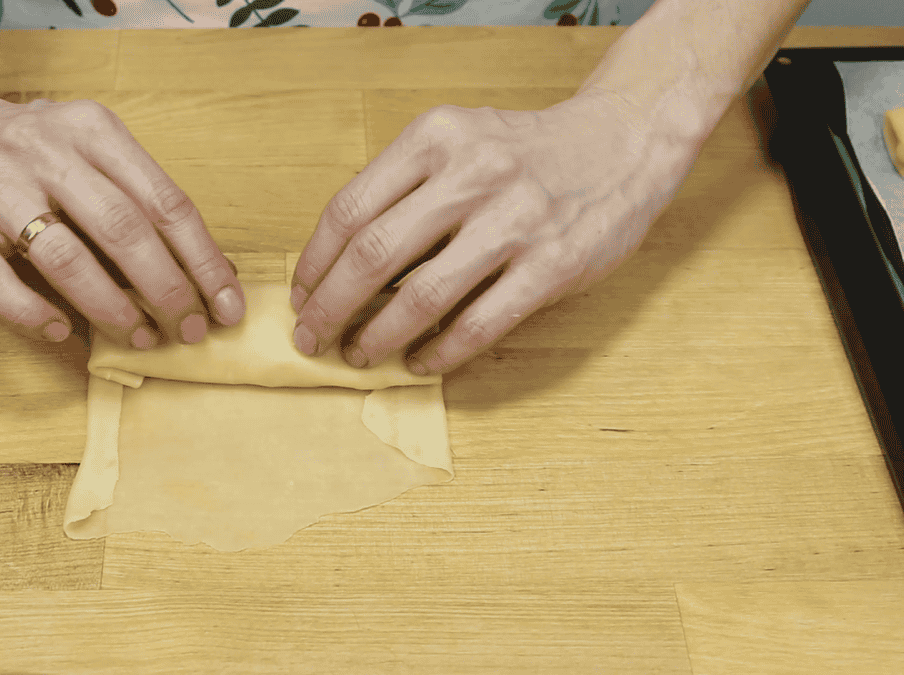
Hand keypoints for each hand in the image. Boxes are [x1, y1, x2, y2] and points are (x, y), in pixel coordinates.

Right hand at [0, 84, 244, 345]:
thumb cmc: (27, 149)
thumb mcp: (88, 148)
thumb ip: (139, 196)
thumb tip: (209, 267)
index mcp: (92, 131)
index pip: (164, 201)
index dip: (203, 259)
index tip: (227, 303)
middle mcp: (45, 153)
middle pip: (124, 229)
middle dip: (168, 289)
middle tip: (190, 329)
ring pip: (65, 257)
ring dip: (111, 306)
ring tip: (139, 335)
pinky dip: (32, 314)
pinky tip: (61, 332)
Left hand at [289, 90, 701, 374]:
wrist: (622, 142)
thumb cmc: (523, 152)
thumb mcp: (457, 141)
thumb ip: (404, 189)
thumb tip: (340, 266)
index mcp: (435, 138)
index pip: (350, 209)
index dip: (315, 263)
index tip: (302, 295)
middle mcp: (472, 174)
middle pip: (373, 254)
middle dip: (331, 307)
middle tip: (312, 338)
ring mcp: (515, 221)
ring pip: (422, 296)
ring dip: (378, 336)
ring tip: (359, 355)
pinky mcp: (552, 265)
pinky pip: (479, 323)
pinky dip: (439, 351)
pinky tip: (419, 362)